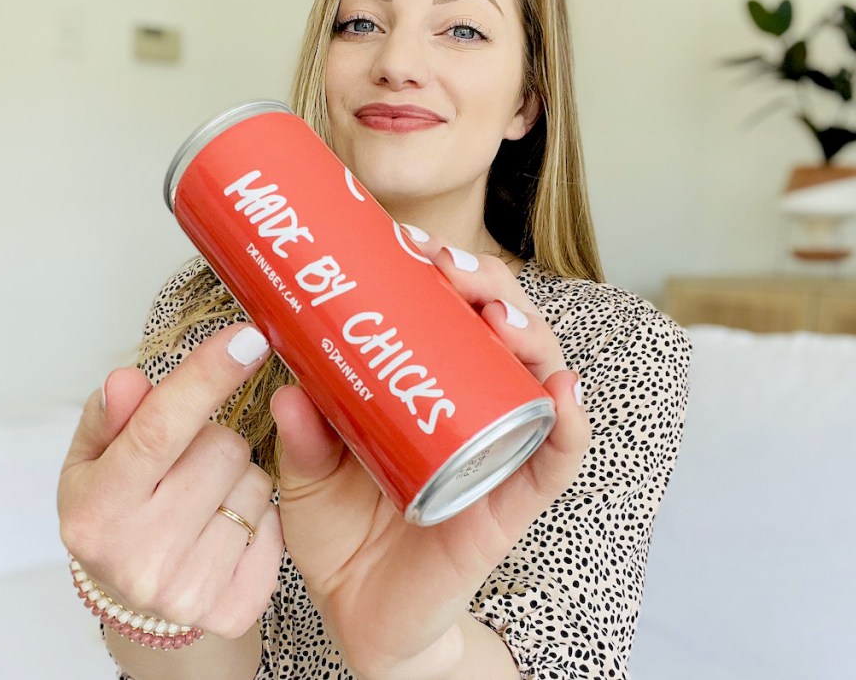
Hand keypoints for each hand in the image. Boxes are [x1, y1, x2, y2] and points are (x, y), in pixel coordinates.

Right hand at [58, 323, 283, 638]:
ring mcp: (188, 590)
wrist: (136, 602)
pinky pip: (275, 525)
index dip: (206, 377)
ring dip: (239, 479)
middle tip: (187, 464)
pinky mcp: (234, 609)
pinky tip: (225, 529)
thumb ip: (112, 417)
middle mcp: (138, 557)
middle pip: (222, 449)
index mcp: (96, 513)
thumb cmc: (115, 514)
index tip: (248, 338)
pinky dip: (259, 518)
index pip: (158, 430)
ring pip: (256, 483)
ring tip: (204, 500)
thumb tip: (128, 379)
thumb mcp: (93, 462)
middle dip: (213, 442)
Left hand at [273, 240, 591, 679]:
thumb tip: (286, 386)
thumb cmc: (340, 531)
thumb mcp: (307, 474)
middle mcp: (469, 408)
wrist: (360, 614)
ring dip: (530, 335)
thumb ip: (304, 435)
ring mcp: (496, 450)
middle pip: (499, 329)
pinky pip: (555, 459)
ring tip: (499, 316)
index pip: (448, 313)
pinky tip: (562, 390)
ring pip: (537, 376)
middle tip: (446, 268)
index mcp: (425, 389)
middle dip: (485, 286)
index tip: (407, 242)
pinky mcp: (511, 502)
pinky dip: (570, 423)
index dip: (440, 271)